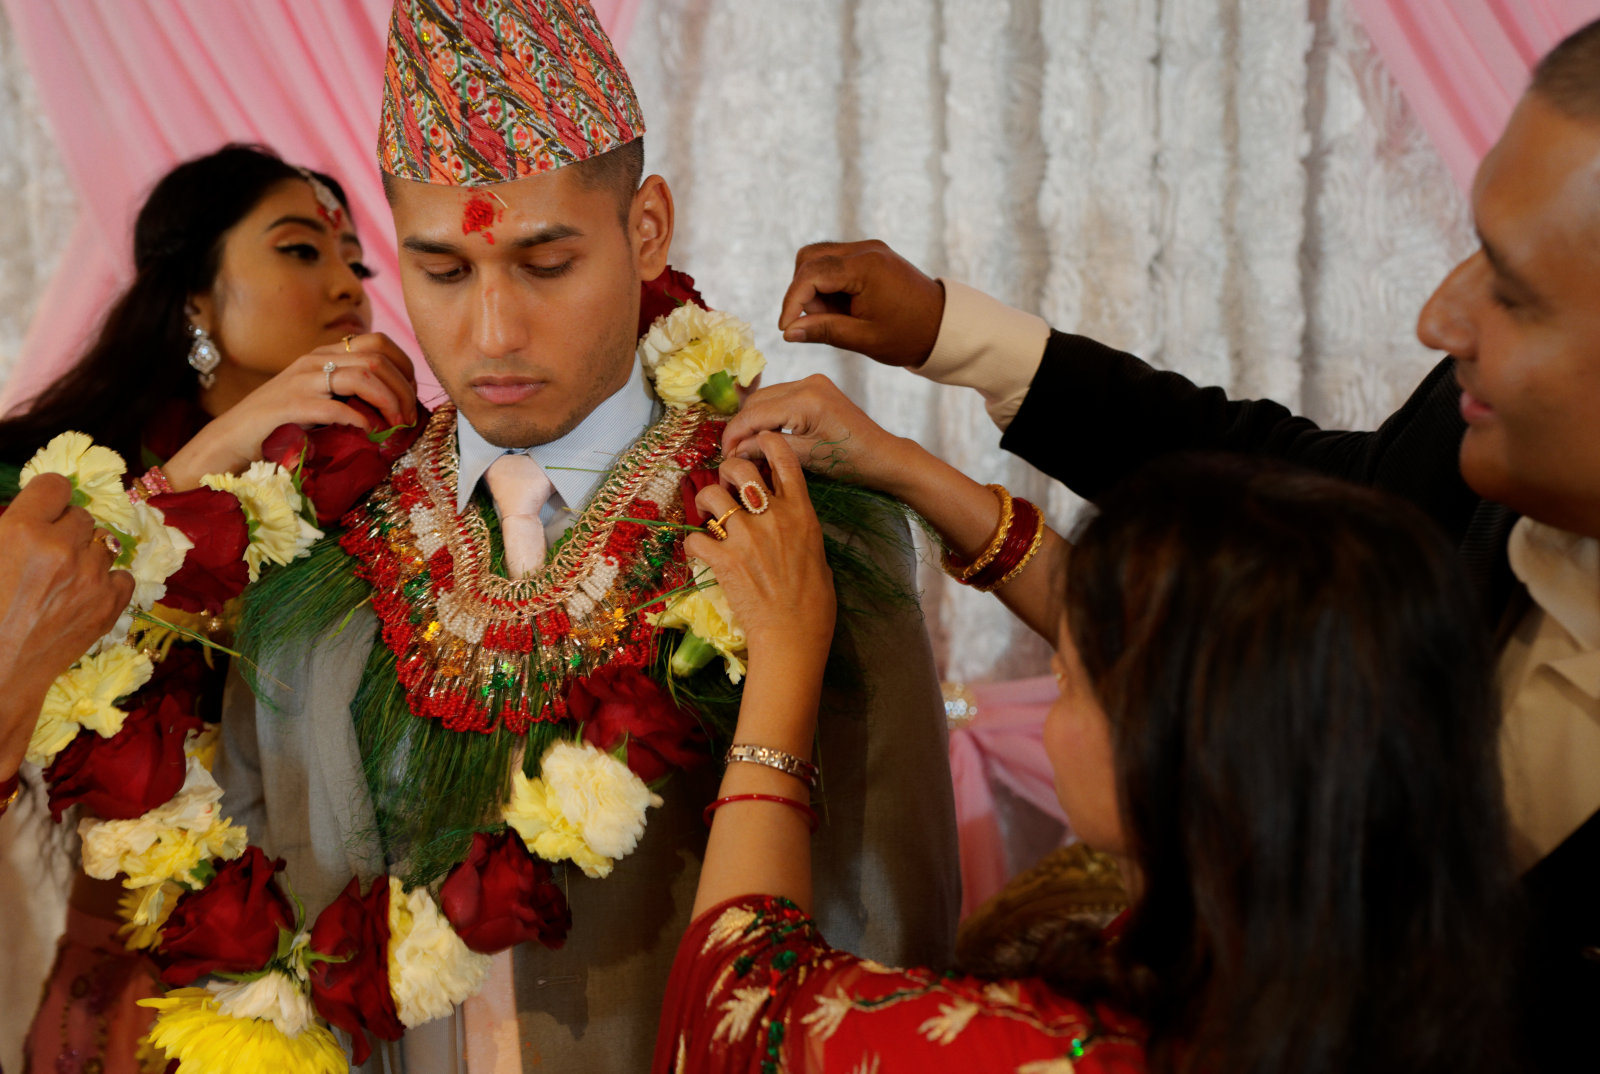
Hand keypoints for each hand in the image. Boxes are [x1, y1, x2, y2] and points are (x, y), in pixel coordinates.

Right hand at [0, 474, 133, 770]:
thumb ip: (12, 530)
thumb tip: (33, 513)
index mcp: (22, 530)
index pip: (56, 485)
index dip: (48, 496)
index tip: (43, 509)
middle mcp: (63, 547)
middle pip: (81, 515)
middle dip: (66, 529)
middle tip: (48, 551)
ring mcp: (92, 577)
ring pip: (103, 544)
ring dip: (87, 554)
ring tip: (64, 577)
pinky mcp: (110, 605)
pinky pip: (123, 575)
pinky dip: (108, 581)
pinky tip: (85, 593)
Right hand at [165, 333, 418, 486]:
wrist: (233, 438)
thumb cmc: (281, 423)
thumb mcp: (319, 397)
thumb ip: (348, 391)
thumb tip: (395, 403)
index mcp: (324, 354)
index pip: (379, 343)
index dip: (405, 368)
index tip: (411, 395)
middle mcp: (314, 361)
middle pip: (377, 360)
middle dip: (403, 389)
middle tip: (409, 417)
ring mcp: (301, 381)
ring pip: (363, 377)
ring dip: (388, 402)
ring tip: (396, 425)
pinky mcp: (290, 406)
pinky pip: (335, 408)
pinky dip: (359, 420)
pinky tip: (367, 432)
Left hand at [682, 434, 835, 661]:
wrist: (794, 635)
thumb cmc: (814, 603)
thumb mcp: (818, 555)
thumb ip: (800, 529)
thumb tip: (788, 523)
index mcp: (801, 512)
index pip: (783, 457)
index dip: (765, 442)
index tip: (754, 447)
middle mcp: (773, 516)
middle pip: (739, 467)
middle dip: (726, 471)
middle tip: (725, 488)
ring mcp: (746, 537)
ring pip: (710, 495)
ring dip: (705, 503)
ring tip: (709, 518)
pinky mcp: (723, 560)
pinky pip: (694, 538)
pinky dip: (693, 545)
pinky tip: (701, 554)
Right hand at [722, 374, 913, 495]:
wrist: (882, 455)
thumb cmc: (850, 461)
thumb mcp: (805, 458)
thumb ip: (767, 448)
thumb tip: (735, 450)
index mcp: (806, 399)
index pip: (755, 413)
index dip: (734, 435)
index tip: (723, 455)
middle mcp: (807, 382)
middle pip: (756, 401)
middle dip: (741, 427)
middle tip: (732, 454)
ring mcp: (813, 381)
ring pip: (766, 398)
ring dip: (753, 421)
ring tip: (746, 448)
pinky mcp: (816, 387)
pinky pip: (781, 398)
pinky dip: (769, 415)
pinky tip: (765, 436)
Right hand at [779, 240, 944, 366]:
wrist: (944, 325)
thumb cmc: (908, 335)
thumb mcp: (864, 339)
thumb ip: (824, 331)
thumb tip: (788, 332)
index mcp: (866, 267)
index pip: (811, 274)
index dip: (792, 301)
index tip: (785, 328)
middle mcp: (866, 249)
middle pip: (809, 258)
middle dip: (802, 291)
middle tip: (816, 321)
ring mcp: (869, 249)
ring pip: (818, 257)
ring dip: (813, 286)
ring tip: (831, 316)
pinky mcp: (870, 254)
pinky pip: (834, 262)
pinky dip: (827, 284)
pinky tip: (841, 307)